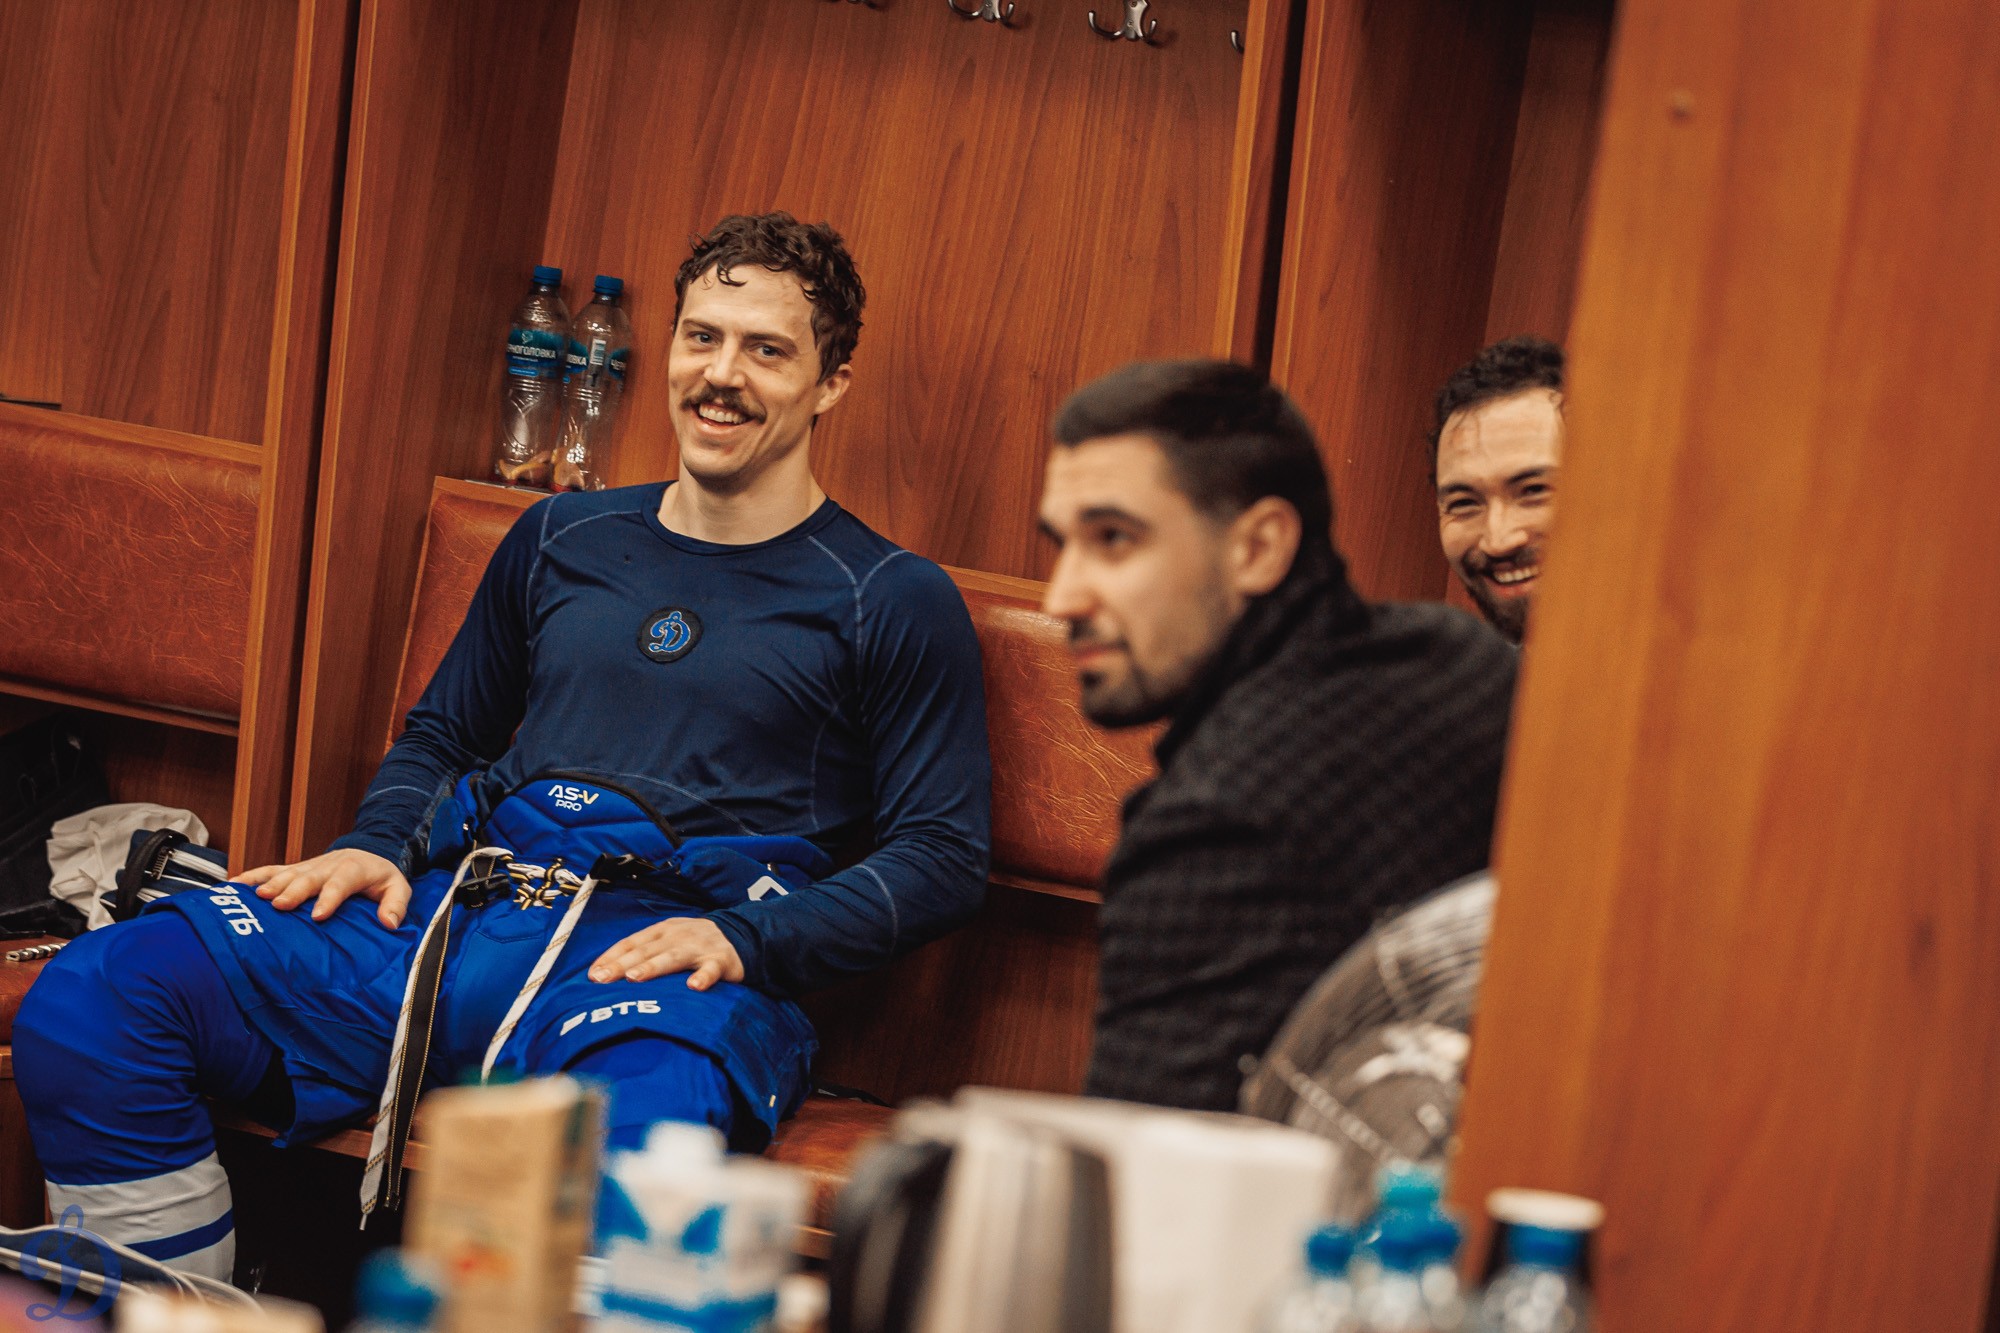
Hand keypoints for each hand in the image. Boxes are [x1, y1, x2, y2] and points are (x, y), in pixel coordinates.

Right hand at [238, 849, 412, 928]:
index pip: (341, 883)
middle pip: (309, 877)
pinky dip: (252, 876)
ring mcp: (309, 866)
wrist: (368, 851)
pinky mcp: (295, 869)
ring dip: (271, 883)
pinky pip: (271, 869)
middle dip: (294, 890)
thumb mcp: (398, 887)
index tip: (318, 916)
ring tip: (256, 897)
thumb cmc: (381, 876)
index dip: (330, 898)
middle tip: (279, 904)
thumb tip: (390, 923)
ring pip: (288, 873)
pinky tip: (234, 885)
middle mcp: (327, 866)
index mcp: (353, 870)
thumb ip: (396, 904)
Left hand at [589, 918, 743, 990]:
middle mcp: (677, 936)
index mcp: (661, 931)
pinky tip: (694, 986)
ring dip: (653, 967)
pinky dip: (703, 977)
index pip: (631, 943)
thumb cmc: (694, 943)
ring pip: (673, 957)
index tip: (592, 975)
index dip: (611, 957)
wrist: (741, 935)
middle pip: (646, 951)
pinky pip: (711, 970)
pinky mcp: (720, 960)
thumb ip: (643, 953)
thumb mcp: (668, 940)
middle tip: (603, 979)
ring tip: (635, 977)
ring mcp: (699, 947)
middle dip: (622, 964)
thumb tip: (606, 974)